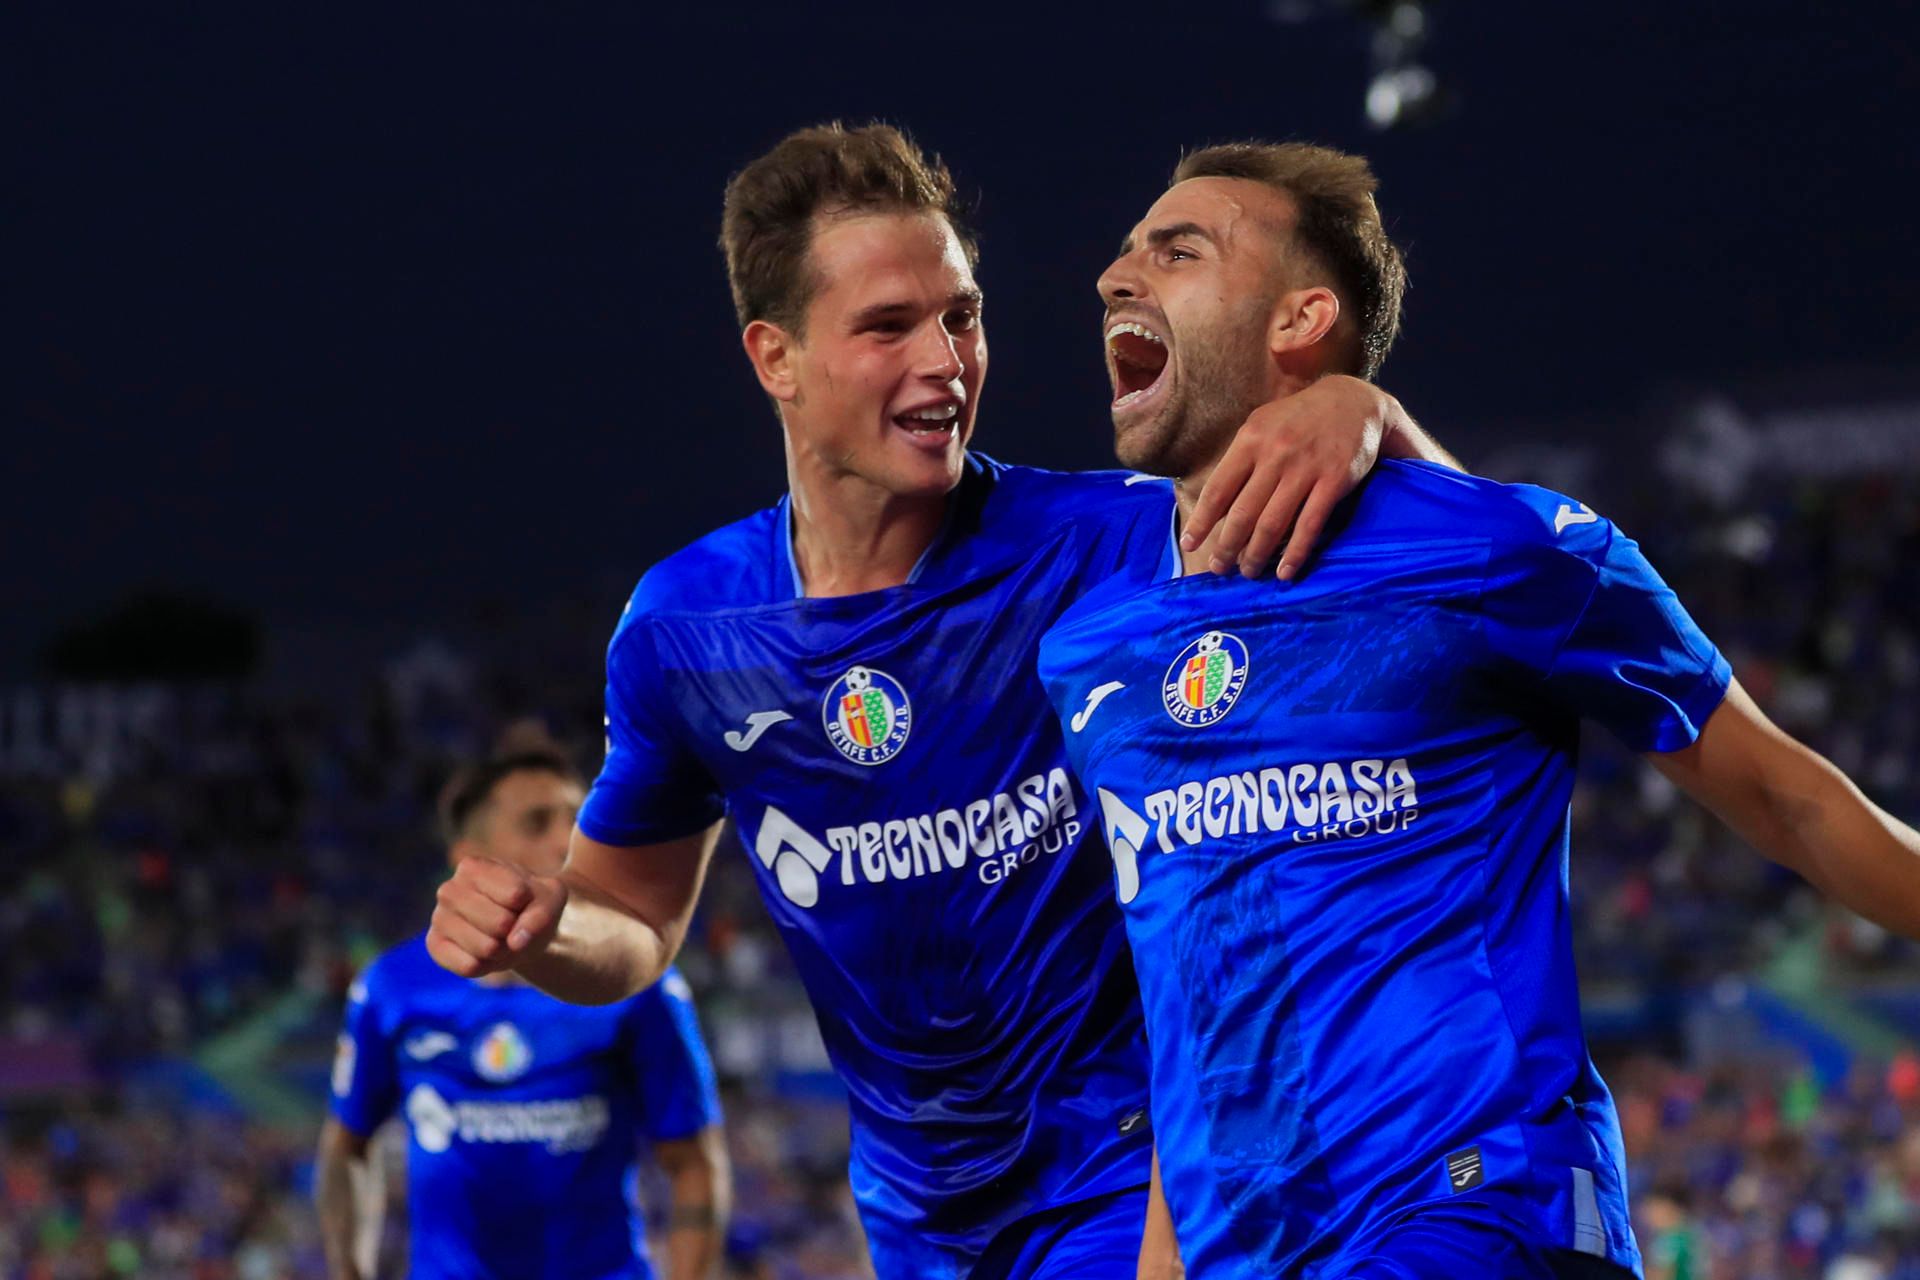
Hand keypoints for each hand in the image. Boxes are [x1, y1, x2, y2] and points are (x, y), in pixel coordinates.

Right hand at [426, 856, 567, 977]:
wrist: (515, 927)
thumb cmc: (531, 904)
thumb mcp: (551, 899)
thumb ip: (542, 913)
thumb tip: (515, 942)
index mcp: (474, 867)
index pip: (515, 895)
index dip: (529, 905)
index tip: (523, 901)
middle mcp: (449, 889)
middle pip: (500, 923)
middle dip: (515, 931)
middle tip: (511, 925)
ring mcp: (438, 919)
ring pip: (486, 948)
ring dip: (503, 951)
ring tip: (499, 939)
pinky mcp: (435, 946)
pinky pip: (468, 967)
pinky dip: (487, 966)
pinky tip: (483, 953)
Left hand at [1183, 374, 1388, 579]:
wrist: (1353, 402)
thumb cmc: (1298, 418)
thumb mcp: (1262, 425)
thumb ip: (1240, 458)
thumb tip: (1214, 502)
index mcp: (1250, 440)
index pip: (1218, 489)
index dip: (1201, 521)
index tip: (1189, 544)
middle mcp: (1275, 455)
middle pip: (1243, 512)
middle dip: (1227, 546)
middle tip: (1219, 568)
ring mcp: (1305, 469)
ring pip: (1273, 523)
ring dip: (1257, 554)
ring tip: (1248, 572)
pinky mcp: (1334, 481)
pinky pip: (1309, 525)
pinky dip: (1295, 553)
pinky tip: (1284, 572)